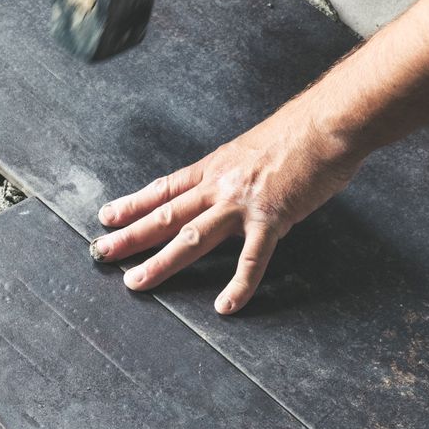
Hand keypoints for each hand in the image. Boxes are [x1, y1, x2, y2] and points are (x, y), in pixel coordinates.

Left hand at [90, 99, 362, 313]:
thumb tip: (228, 189)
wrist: (328, 123)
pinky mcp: (272, 218)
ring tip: (135, 282)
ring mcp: (243, 203)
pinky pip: (251, 259)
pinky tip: (226, 306)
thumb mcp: (252, 149)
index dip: (133, 204)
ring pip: (190, 237)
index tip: (106, 217)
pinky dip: (238, 285)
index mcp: (215, 167)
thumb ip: (235, 173)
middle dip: (130, 235)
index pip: (164, 188)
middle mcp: (220, 185)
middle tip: (100, 252)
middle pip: (165, 214)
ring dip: (160, 262)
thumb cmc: (298, 133)